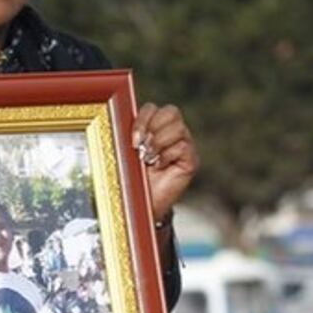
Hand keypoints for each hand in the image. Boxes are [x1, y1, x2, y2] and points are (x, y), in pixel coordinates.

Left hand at [133, 103, 198, 218]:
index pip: (153, 108)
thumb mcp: (127, 152)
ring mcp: (184, 145)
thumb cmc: (132, 177)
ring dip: (159, 142)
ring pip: (178, 128)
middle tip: (141, 147)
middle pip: (171, 111)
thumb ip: (131, 134)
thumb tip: (121, 117)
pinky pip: (183, 147)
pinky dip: (167, 156)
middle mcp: (172, 133)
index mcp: (154, 127)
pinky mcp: (191, 160)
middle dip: (153, 127)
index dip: (142, 120)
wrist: (140, 204)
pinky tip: (159, 167)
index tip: (133, 140)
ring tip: (148, 158)